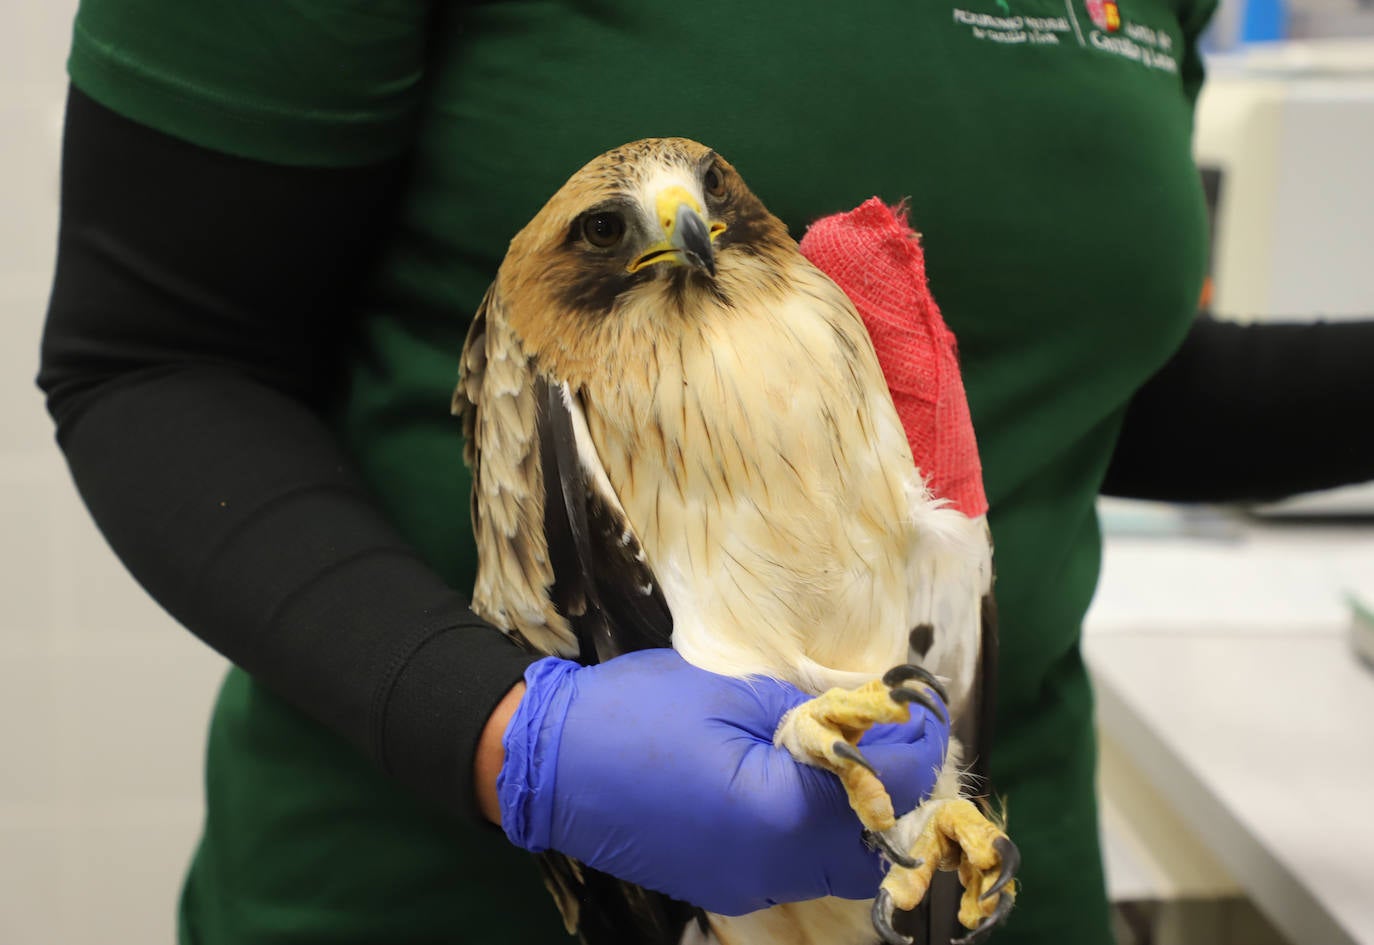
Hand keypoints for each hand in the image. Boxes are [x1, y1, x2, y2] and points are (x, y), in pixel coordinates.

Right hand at [497, 649, 948, 915]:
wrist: (549, 763)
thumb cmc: (638, 714)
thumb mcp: (731, 694)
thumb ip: (810, 716)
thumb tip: (869, 721)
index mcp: (779, 816)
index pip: (885, 791)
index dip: (918, 747)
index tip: (926, 706)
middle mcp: (771, 868)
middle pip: (872, 848)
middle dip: (898, 792)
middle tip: (898, 734)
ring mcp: (744, 884)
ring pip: (837, 866)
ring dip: (860, 816)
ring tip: (857, 754)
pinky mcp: (722, 883)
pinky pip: (794, 866)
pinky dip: (818, 831)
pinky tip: (806, 784)